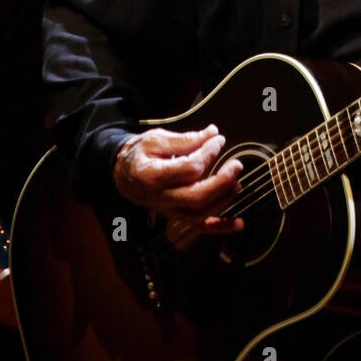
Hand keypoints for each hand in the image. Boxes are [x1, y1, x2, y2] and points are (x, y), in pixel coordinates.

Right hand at [113, 125, 244, 242]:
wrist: (122, 174)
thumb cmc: (139, 155)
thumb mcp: (156, 140)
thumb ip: (185, 139)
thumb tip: (212, 133)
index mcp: (152, 176)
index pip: (188, 169)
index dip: (208, 153)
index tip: (218, 140)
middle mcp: (160, 198)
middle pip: (196, 197)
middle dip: (222, 181)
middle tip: (236, 165)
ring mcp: (169, 210)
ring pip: (200, 214)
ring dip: (224, 200)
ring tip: (237, 182)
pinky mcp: (176, 216)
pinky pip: (199, 227)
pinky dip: (221, 227)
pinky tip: (239, 224)